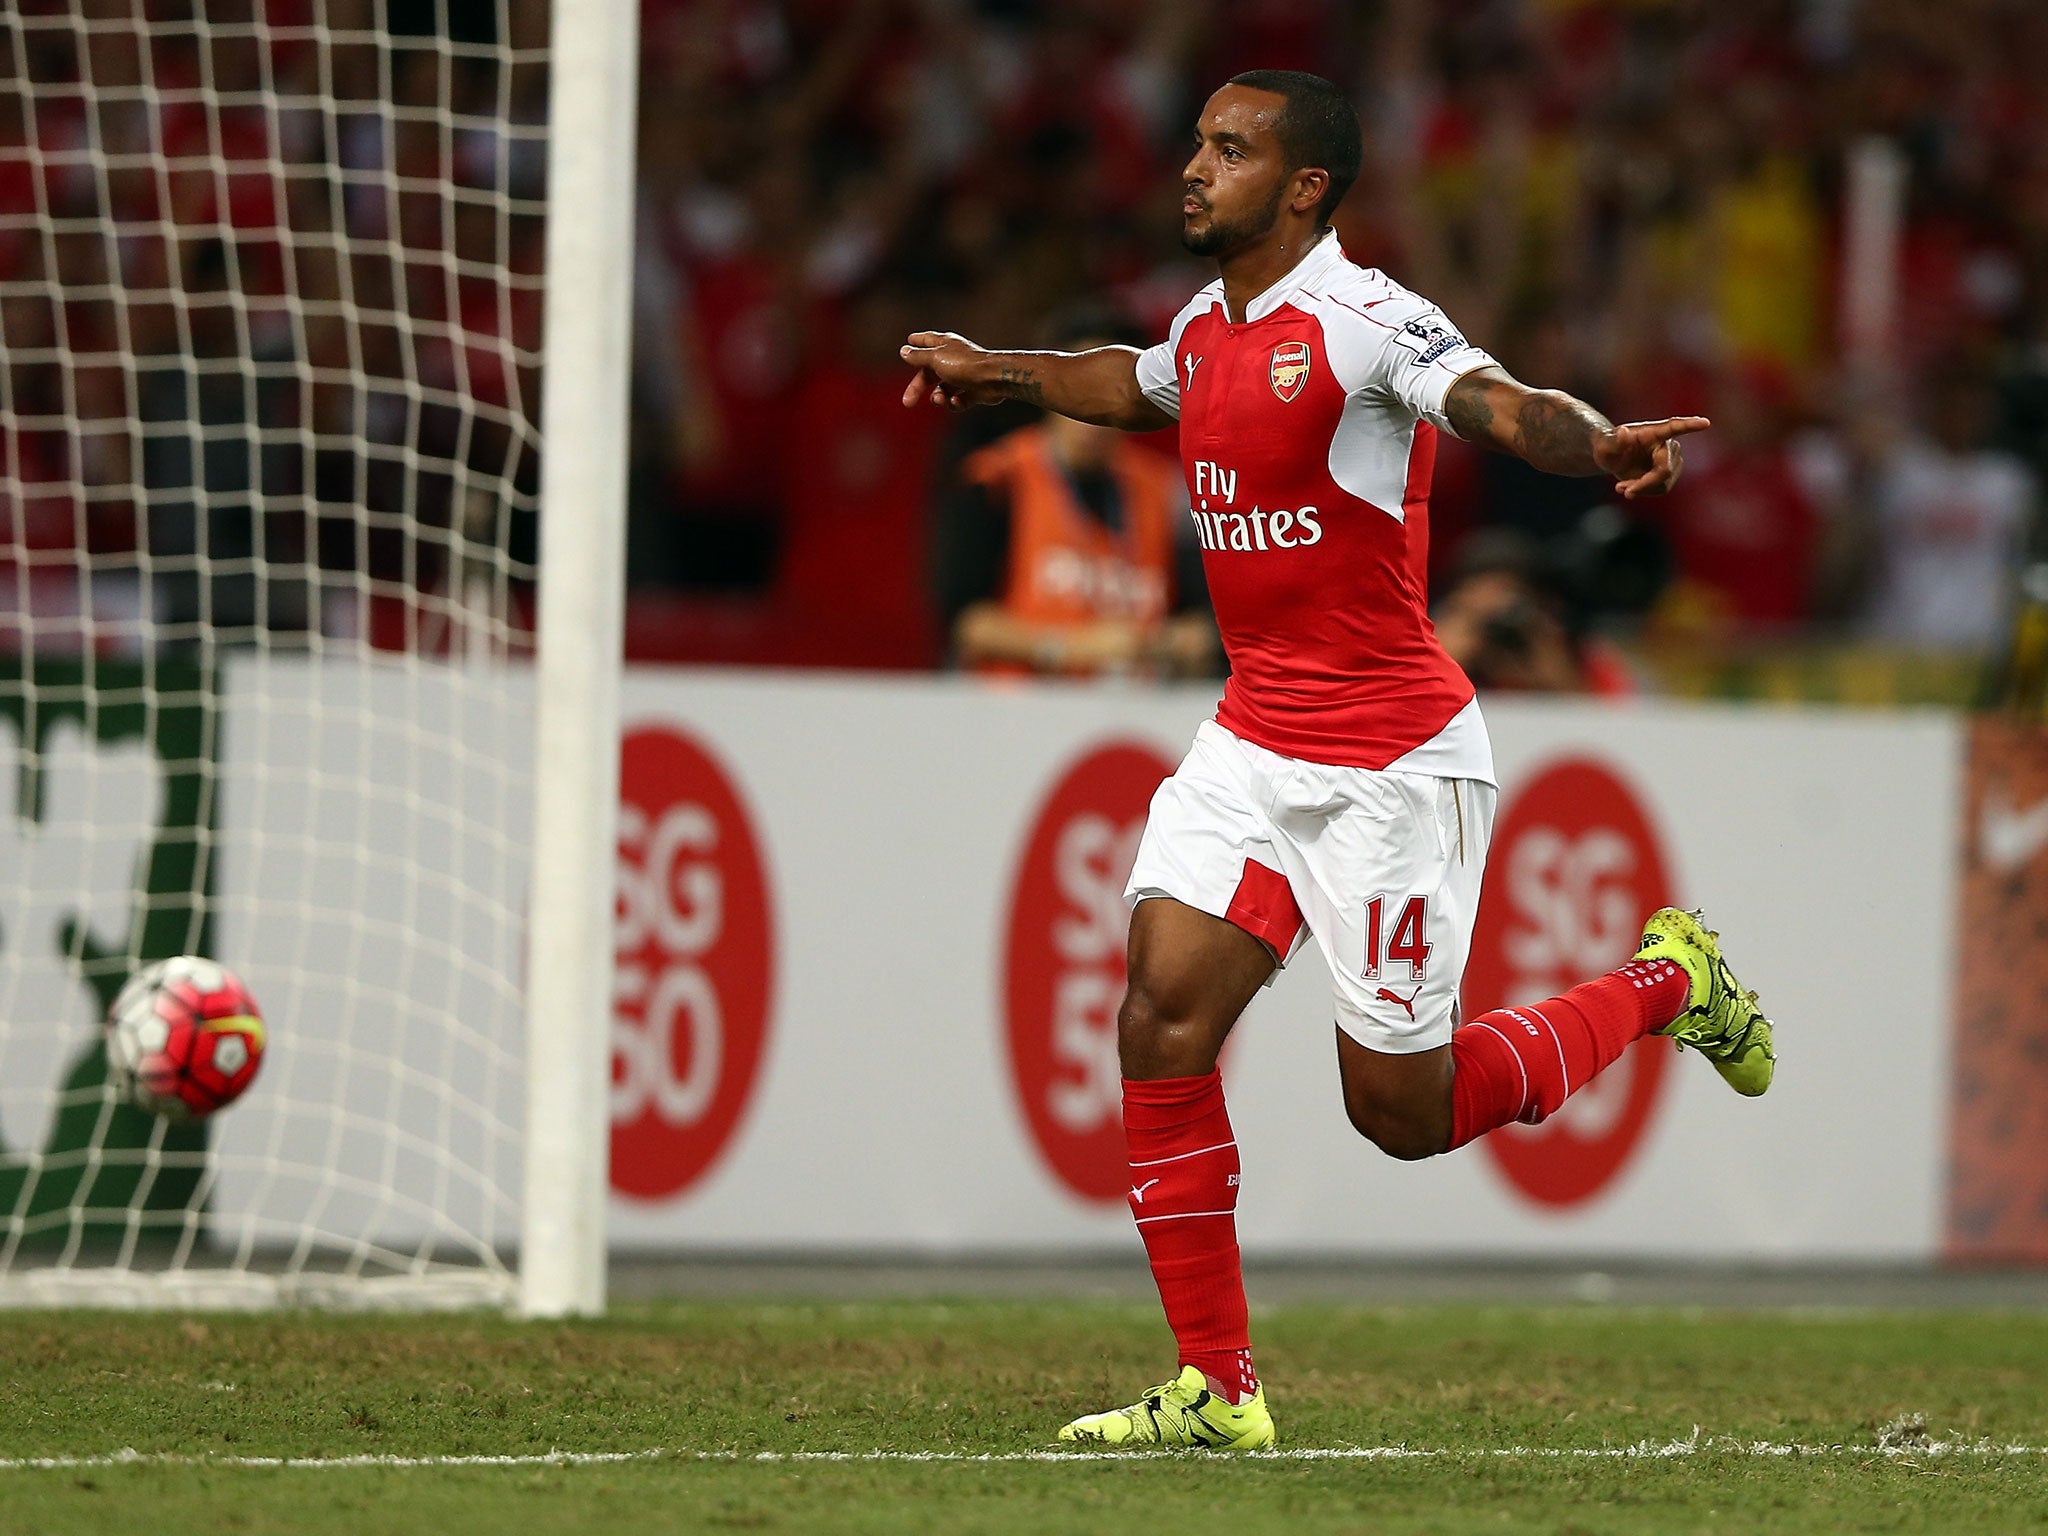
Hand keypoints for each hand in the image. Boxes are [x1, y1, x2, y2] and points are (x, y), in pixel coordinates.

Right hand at [900, 331, 1002, 411]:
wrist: (993, 379)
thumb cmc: (964, 364)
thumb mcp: (935, 358)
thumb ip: (918, 356)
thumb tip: (904, 351)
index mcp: (944, 345)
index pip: (927, 341)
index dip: (916, 343)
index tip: (908, 343)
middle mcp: (953, 359)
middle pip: (930, 373)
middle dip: (918, 387)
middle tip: (907, 402)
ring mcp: (964, 376)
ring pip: (943, 390)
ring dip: (939, 397)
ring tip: (940, 400)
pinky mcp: (974, 391)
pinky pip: (958, 400)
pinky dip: (956, 403)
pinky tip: (957, 401)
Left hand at [1595, 417, 1710, 497]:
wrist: (1612, 457)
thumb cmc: (1607, 445)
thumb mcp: (1604, 444)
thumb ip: (1613, 440)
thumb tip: (1623, 432)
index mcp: (1654, 432)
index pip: (1674, 427)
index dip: (1690, 425)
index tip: (1704, 423)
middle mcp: (1668, 444)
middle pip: (1664, 470)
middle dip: (1643, 484)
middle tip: (1621, 489)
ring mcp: (1671, 459)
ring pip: (1663, 483)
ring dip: (1641, 488)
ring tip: (1622, 486)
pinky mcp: (1670, 473)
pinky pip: (1661, 489)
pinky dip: (1644, 492)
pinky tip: (1630, 488)